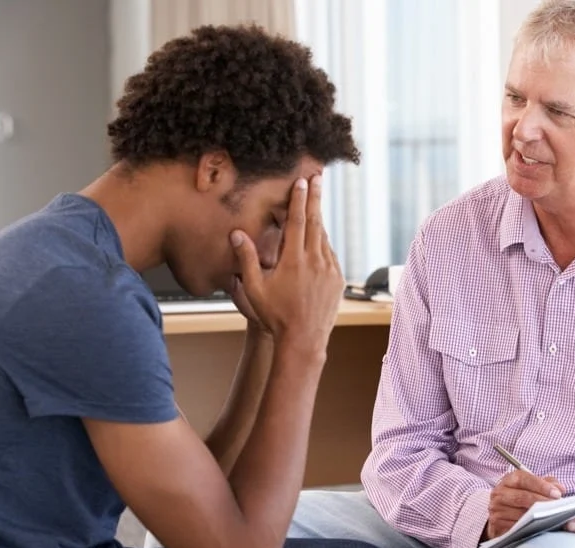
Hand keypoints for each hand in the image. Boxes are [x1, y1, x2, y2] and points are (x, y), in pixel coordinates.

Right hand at [229, 176, 343, 352]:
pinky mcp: (338, 280)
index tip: (303, 182)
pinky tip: (318, 242)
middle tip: (318, 178)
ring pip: (324, 238)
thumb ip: (246, 259)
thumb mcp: (255, 288)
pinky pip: (330, 255)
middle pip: (315, 222)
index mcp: (293, 260)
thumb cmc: (275, 316)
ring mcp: (329, 270)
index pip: (297, 221)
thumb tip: (237, 233)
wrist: (304, 340)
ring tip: (314, 207)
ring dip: (318, 221)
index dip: (299, 199)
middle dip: (315, 198)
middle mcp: (315, 261)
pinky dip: (323, 244)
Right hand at [486, 470, 566, 539]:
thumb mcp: (533, 486)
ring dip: (537, 517)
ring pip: (519, 514)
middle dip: (541, 502)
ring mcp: (497, 508)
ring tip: (553, 518)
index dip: (541, 485)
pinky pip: (515, 527)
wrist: (503, 513)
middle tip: (557, 507)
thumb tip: (560, 489)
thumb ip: (548, 483)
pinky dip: (529, 528)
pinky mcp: (497, 523)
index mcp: (509, 480)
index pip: (523, 479)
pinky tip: (540, 528)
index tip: (556, 494)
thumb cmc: (521, 497)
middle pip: (521, 497)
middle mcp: (500, 492)